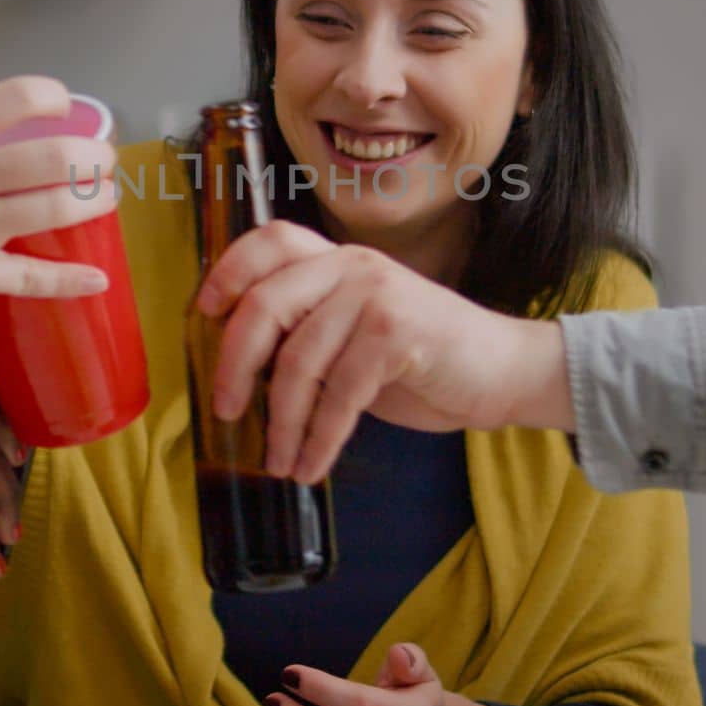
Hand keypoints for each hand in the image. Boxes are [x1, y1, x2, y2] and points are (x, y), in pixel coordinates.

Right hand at [0, 75, 117, 323]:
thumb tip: (14, 129)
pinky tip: (98, 279)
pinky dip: (71, 280)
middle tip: (104, 163)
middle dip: (94, 158)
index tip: (66, 110)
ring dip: (95, 203)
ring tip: (107, 199)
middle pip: (53, 156)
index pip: (18, 96)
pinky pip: (31, 276)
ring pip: (54, 208)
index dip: (55, 98)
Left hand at [198, 221, 573, 482]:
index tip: (204, 313)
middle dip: (235, 364)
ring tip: (278, 460)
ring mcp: (377, 296)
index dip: (229, 271)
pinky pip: (339, 395)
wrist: (501, 372)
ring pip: (299, 362)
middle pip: (267, 304)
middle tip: (226, 409)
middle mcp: (354, 267)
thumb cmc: (422, 359)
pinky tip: (311, 464)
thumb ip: (308, 331)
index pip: (271, 241)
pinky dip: (319, 439)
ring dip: (281, 422)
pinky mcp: (398, 335)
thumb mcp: (356, 333)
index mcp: (338, 260)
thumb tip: (237, 367)